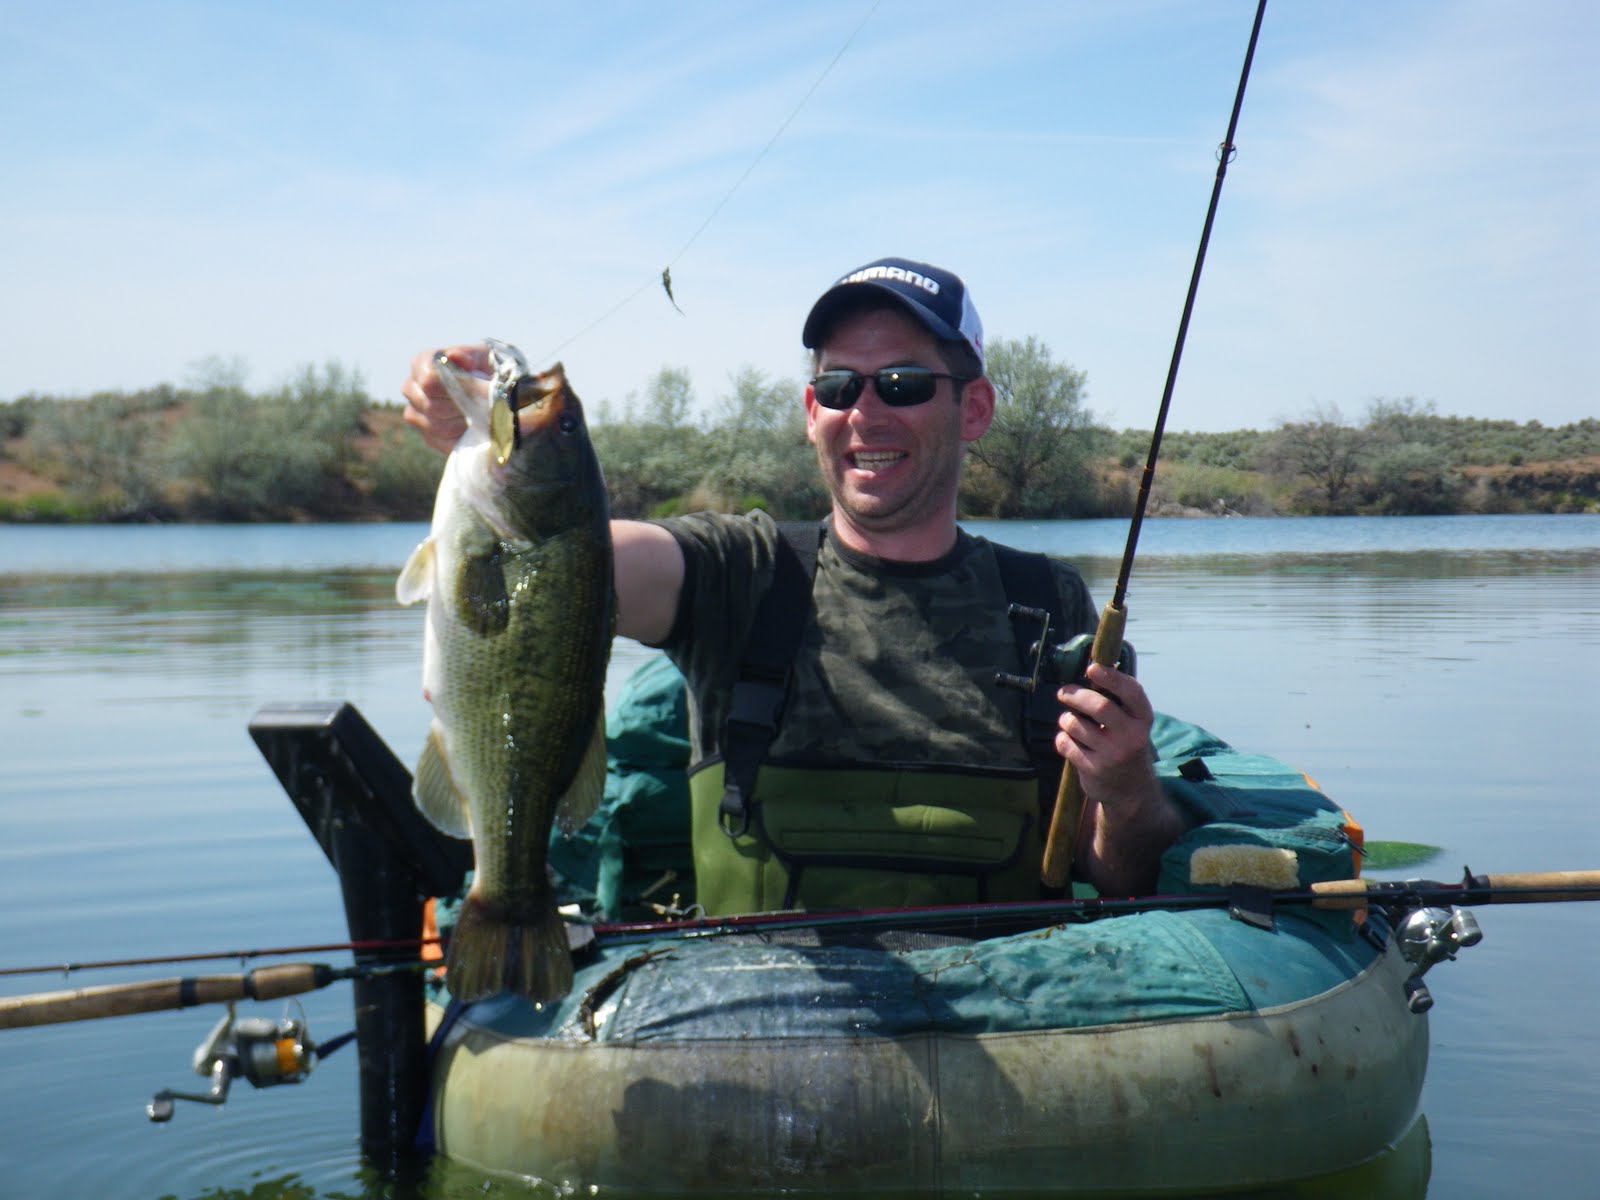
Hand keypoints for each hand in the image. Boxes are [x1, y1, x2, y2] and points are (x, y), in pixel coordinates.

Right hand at [401, 344, 490, 452]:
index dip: (451, 387)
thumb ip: (469, 356)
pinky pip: (440, 441)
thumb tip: (453, 355)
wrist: (496, 397)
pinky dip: (459, 437)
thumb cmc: (485, 371)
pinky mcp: (427, 435)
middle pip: (430, 405)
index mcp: (422, 364)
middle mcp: (412, 387)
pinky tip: (471, 429)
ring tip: (478, 415)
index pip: (428, 380)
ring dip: (462, 423)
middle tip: (480, 405)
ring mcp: (415, 413)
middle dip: (459, 407)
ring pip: (435, 425)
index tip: (472, 388)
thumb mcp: (483, 359)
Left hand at [1055, 662, 1156, 802]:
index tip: (1092, 668)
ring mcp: (1113, 754)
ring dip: (1066, 719)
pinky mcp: (1094, 769)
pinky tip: (1069, 740)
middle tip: (1064, 692)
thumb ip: (1118, 701)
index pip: (1131, 692)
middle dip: (1076, 695)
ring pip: (1075, 724)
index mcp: (1143, 720)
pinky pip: (1065, 743)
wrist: (1130, 791)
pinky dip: (1062, 738)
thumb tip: (1092, 668)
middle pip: (1099, 706)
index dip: (1111, 677)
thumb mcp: (1132, 724)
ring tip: (1069, 721)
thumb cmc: (1125, 745)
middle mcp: (1131, 737)